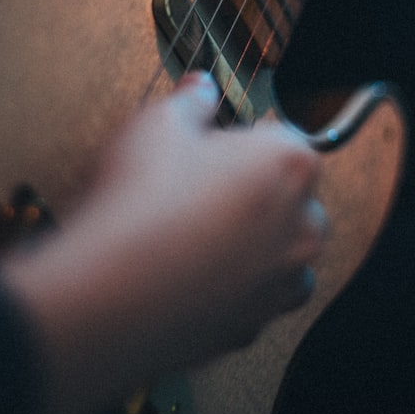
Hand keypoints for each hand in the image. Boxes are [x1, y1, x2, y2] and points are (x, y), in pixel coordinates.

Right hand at [0, 72, 324, 413]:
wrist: (113, 296)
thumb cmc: (142, 204)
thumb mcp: (159, 124)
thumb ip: (191, 100)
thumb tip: (201, 87)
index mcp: (290, 165)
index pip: (283, 135)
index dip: (241, 135)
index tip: (209, 139)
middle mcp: (301, 226)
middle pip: (290, 197)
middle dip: (252, 190)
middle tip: (195, 186)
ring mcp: (280, 282)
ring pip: (279, 254)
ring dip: (249, 244)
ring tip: (191, 234)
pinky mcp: (252, 325)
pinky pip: (250, 298)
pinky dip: (227, 287)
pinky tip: (185, 274)